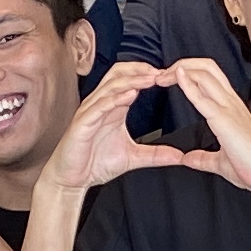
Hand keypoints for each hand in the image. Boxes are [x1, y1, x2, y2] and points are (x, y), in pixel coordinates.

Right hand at [39, 62, 195, 195]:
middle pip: (119, 74)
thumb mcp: (133, 157)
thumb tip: (179, 157)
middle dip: (140, 70)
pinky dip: (115, 98)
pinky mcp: (83, 123)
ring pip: (111, 86)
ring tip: (151, 78)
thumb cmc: (95, 164)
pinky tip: (131, 95)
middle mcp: (101, 105)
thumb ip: (156, 154)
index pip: (128, 79)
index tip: (168, 77)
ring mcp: (91, 112)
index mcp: (113, 108)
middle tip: (162, 73)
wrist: (71, 179)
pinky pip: (99, 105)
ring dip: (132, 80)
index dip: (146, 74)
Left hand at [162, 57, 250, 194]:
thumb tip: (188, 159)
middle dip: (180, 64)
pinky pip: (202, 97)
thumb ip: (203, 157)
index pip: (210, 76)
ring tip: (161, 77)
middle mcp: (231, 103)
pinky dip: (187, 84)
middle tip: (160, 75)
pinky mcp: (225, 120)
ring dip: (178, 71)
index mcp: (232, 109)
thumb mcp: (220, 161)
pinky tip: (175, 78)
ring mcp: (229, 109)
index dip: (188, 72)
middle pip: (206, 67)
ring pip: (204, 74)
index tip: (169, 80)